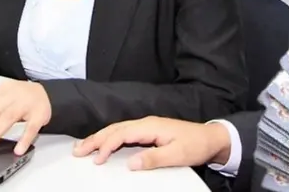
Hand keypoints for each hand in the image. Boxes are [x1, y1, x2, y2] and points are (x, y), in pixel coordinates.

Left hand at [0, 79, 50, 155]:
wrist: (45, 94)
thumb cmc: (20, 99)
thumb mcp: (3, 101)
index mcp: (2, 90)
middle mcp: (14, 94)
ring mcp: (28, 103)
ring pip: (9, 117)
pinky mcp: (40, 114)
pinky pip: (31, 128)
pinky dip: (24, 139)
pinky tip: (17, 149)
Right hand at [73, 117, 230, 169]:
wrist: (210, 138)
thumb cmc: (195, 145)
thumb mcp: (177, 155)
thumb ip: (154, 159)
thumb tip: (131, 164)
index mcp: (150, 126)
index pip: (121, 134)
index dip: (107, 146)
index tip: (96, 159)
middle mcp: (145, 123)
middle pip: (114, 129)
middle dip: (95, 139)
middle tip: (78, 151)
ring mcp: (146, 126)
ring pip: (117, 130)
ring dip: (99, 138)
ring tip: (83, 147)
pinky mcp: (148, 131)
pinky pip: (123, 133)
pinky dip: (109, 138)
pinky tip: (103, 144)